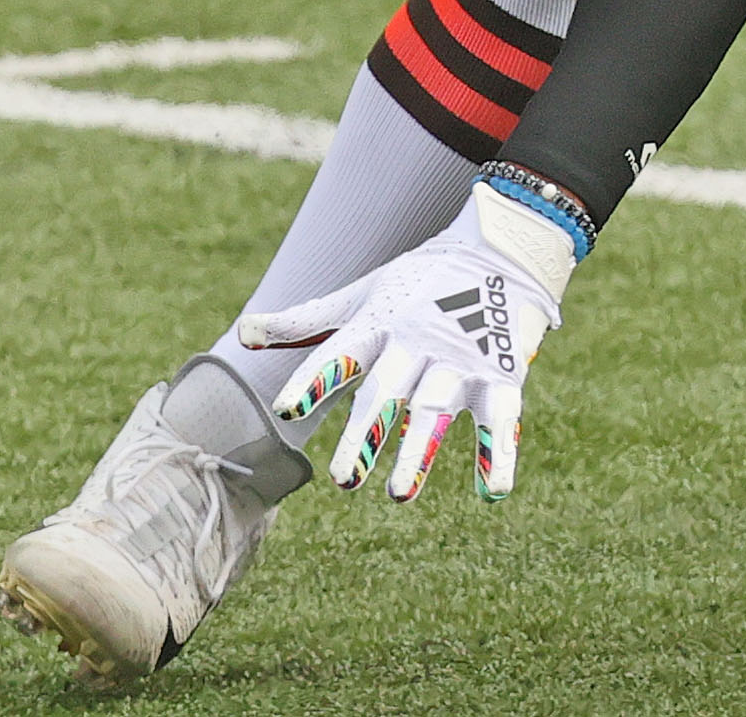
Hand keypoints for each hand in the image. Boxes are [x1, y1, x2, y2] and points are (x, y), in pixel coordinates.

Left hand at [243, 185, 577, 501]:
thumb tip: (243, 334)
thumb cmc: (420, 282)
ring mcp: (461, 359)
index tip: (287, 408)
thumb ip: (306, 323)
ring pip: (436, 408)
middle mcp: (418, 342)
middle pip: (387, 391)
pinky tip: (491, 491)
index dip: (314, 379)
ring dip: (419, 451)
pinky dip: (497, 452)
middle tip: (342, 482)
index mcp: (380, 323)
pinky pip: (500, 416)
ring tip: (398, 496)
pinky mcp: (501, 373)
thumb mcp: (363, 296)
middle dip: (365, 434)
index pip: (341, 351)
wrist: (502, 249)